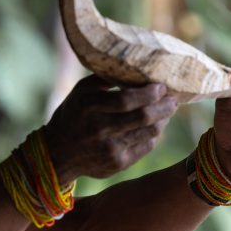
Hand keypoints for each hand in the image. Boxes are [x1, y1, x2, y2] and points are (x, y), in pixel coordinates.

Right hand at [44, 75, 177, 181]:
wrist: (58, 153)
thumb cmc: (73, 115)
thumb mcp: (80, 92)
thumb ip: (103, 79)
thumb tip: (135, 67)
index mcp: (89, 106)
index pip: (126, 100)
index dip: (149, 93)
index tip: (161, 86)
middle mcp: (99, 129)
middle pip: (143, 117)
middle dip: (164, 106)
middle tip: (173, 99)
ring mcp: (109, 149)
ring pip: (149, 132)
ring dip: (163, 120)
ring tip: (166, 111)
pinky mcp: (117, 163)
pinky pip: (146, 147)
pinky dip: (154, 134)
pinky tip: (155, 126)